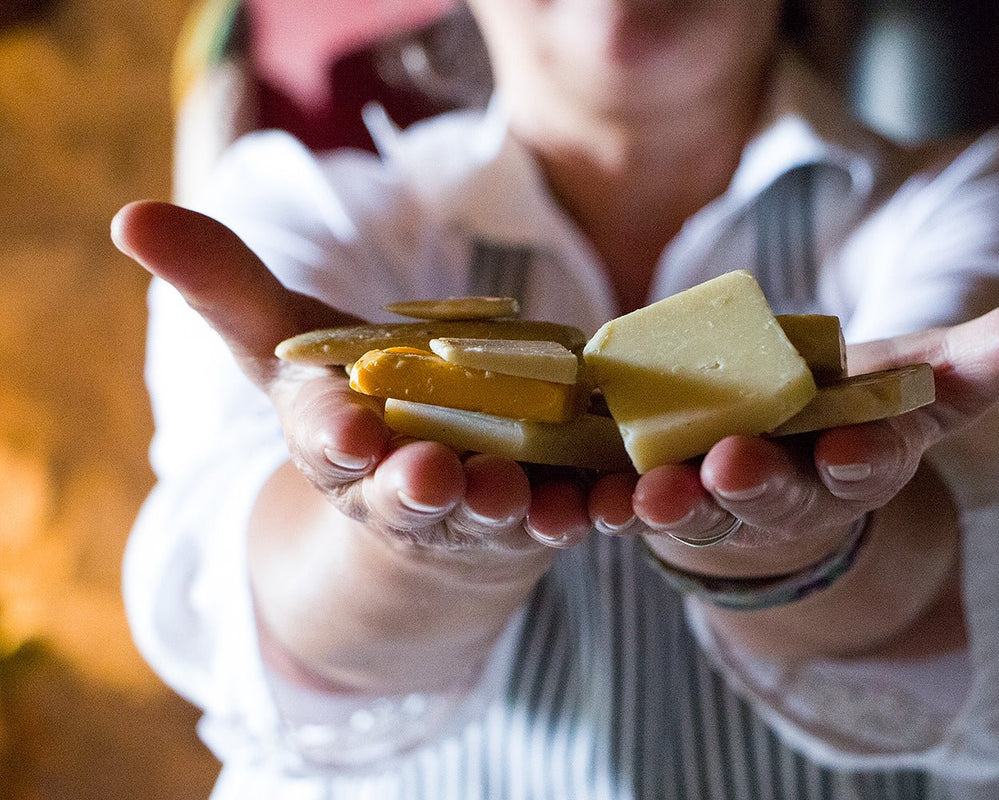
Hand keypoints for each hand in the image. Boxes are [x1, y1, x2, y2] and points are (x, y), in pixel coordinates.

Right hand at [111, 200, 590, 555]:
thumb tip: (132, 216)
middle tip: (429, 475)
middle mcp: (404, 490)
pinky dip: (593, 511)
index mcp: (340, 447)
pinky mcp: (544, 507)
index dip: (334, 435)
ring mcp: (479, 507)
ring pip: (493, 514)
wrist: (427, 472)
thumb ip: (226, 286)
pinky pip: (571, 514)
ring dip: (508, 508)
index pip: (327, 443)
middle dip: (416, 487)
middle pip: (409, 494)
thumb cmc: (355, 401)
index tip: (345, 425)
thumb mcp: (288, 340)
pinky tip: (612, 500)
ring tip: (522, 498)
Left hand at [589, 283, 998, 576]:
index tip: (859, 449)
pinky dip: (598, 497)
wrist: (788, 441)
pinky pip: (622, 496)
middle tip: (732, 467)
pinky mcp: (656, 487)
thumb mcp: (938, 372)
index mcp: (856, 461)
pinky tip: (573, 493)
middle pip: (772, 492)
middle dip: (756, 483)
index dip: (865, 458)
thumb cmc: (866, 404)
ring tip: (646, 491)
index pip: (869, 466)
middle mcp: (787, 491)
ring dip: (668, 501)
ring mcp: (715, 497)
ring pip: (691, 505)